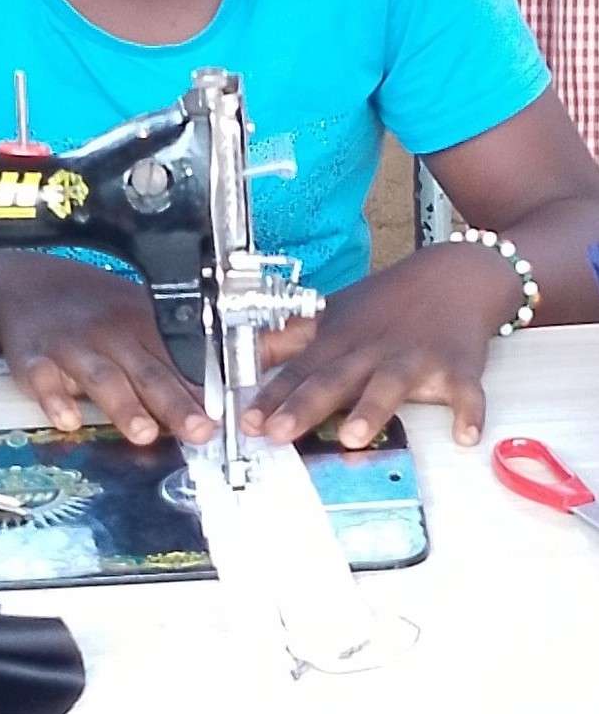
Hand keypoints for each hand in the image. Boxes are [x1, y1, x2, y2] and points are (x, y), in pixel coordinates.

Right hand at [0, 260, 215, 446]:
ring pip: (102, 377)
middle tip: (198, 430)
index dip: (201, 393)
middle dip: (175, 402)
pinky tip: (68, 420)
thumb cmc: (90, 312)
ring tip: (144, 433)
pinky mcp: (34, 358)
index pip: (178, 363)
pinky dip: (55, 399)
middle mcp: (110, 335)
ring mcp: (72, 346)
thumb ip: (168, 360)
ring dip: (124, 405)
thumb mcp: (135, 321)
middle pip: (148, 371)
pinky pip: (44, 379)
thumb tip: (209, 401)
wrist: (26, 286)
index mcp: (142, 327)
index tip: (220, 420)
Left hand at [245, 243, 519, 447]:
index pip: (299, 371)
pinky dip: (470, 412)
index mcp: (340, 342)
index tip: (248, 421)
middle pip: (335, 379)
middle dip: (305, 405)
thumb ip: (289, 342)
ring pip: (390, 385)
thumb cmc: (387, 304)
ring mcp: (416, 359)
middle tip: (279, 432)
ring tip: (352, 436)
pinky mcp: (458, 367)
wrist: (455, 276)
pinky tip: (465, 436)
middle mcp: (373, 351)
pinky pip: (465, 393)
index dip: (271, 396)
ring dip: (372, 409)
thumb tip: (243, 356)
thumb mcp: (332, 316)